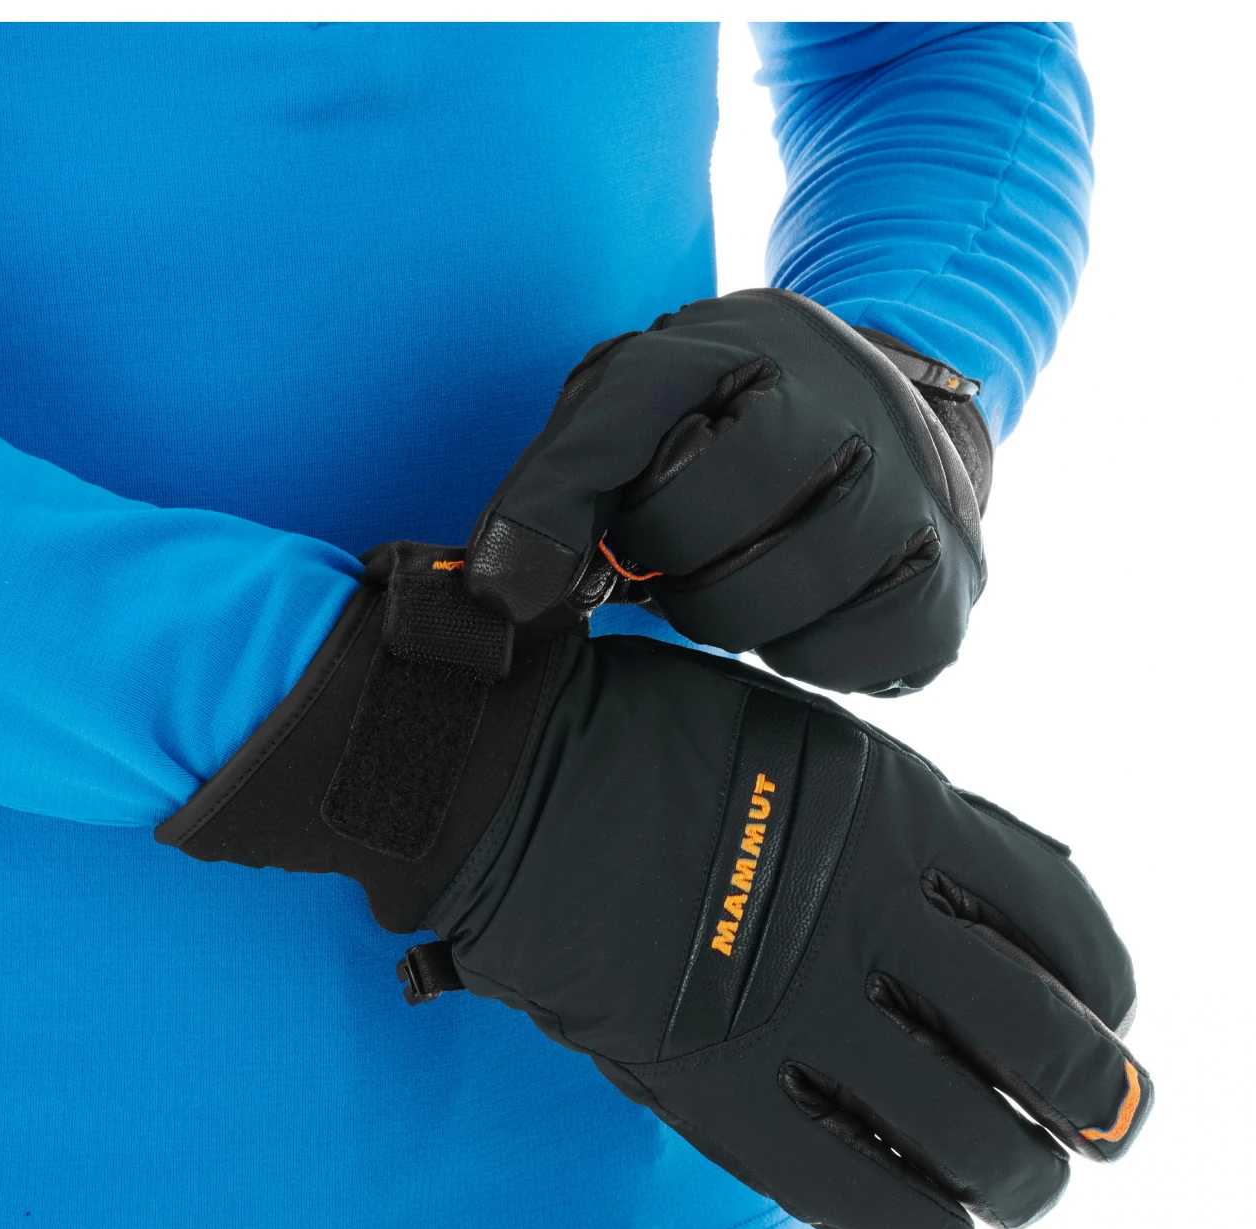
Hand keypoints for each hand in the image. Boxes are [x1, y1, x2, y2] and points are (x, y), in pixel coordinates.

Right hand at [159, 545, 1148, 1228]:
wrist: (492, 777)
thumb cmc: (636, 742)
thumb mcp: (799, 738)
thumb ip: (907, 815)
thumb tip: (1002, 899)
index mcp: (894, 811)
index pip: (1065, 923)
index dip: (1104, 987)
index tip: (1099, 1015)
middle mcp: (866, 916)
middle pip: (1050, 1050)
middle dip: (1094, 1106)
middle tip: (1082, 1124)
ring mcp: (792, 1009)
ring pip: (979, 1150)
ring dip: (1017, 1181)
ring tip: (1002, 1182)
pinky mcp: (716, 1092)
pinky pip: (861, 1204)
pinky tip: (918, 1226)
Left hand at [466, 289, 992, 694]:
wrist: (889, 415)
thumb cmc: (735, 422)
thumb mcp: (635, 408)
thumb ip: (559, 480)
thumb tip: (501, 597)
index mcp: (757, 346)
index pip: (630, 434)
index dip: (592, 510)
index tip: (584, 552)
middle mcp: (852, 407)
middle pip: (702, 540)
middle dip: (672, 569)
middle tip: (689, 557)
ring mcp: (917, 494)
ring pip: (772, 608)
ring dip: (732, 619)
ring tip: (742, 579)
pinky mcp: (951, 579)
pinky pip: (849, 659)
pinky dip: (803, 655)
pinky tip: (801, 614)